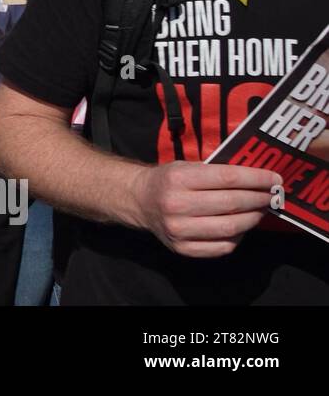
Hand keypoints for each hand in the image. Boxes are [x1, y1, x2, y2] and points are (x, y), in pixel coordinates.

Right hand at [130, 161, 280, 258]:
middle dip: (259, 198)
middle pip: (232, 203)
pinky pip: (222, 246)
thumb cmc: (169, 180)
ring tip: (260, 210)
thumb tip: (258, 179)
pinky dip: (238, 237)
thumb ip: (217, 172)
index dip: (257, 179)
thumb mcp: (187, 166)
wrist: (140, 201)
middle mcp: (176, 204)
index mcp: (178, 178)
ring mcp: (179, 229)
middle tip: (272, 195)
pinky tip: (241, 226)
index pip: (228, 178)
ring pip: (231, 227)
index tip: (275, 178)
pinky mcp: (182, 248)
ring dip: (253, 218)